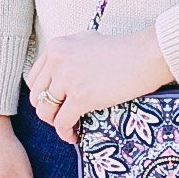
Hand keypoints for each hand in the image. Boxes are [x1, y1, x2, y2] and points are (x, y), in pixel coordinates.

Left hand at [27, 27, 173, 144]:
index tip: (54, 103)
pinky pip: (62, 122)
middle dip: (48, 110)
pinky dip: (66, 132)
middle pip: (37, 96)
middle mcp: (57, 61)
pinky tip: (75, 135)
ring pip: (46, 111)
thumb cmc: (123, 51)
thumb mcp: (86, 42)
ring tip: (68, 127)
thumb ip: (68, 55)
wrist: (145, 56)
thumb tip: (58, 74)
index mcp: (56, 47)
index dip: (42, 95)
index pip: (34, 78)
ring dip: (55, 123)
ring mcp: (67, 79)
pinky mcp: (81, 96)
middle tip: (61, 117)